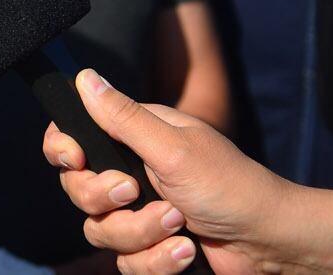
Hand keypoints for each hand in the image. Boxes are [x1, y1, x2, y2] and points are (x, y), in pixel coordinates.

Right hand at [42, 69, 298, 273]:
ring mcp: (138, 212)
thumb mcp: (172, 147)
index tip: (75, 159)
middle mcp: (129, 171)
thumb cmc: (230, 185)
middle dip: (106, 199)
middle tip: (137, 191)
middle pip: (76, 189)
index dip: (61, 149)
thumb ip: (122, 117)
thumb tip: (84, 77)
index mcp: (132, 137)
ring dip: (141, 233)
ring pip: (100, 231)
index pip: (71, 136)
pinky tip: (187, 251)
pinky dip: (157, 261)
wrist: (271, 244)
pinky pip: (126, 262)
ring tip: (179, 226)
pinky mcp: (150, 247)